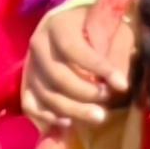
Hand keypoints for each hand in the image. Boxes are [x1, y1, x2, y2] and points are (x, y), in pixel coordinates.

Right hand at [22, 0, 136, 129]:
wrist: (73, 27)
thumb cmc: (98, 28)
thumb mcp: (112, 30)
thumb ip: (116, 52)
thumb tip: (119, 84)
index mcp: (57, 24)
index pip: (73, 48)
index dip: (98, 68)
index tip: (122, 84)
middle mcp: (38, 44)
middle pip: (57, 76)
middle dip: (85, 92)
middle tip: (108, 98)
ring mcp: (30, 66)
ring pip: (46, 94)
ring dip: (73, 110)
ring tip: (98, 116)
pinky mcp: (27, 84)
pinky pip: (31, 105)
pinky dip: (48, 117)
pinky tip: (69, 123)